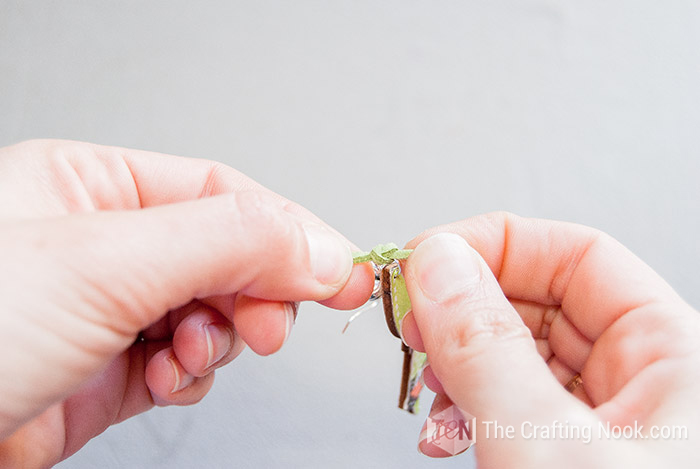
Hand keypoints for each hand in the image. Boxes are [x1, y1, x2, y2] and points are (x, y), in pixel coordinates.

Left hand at [0, 140, 372, 465]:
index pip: (222, 194)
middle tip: (271, 323)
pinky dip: (194, 373)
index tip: (339, 270)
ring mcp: (110, 309)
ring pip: (212, 312)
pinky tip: (169, 378)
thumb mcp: (103, 262)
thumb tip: (321, 248)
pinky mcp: (110, 370)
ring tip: (192, 354)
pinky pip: (186, 360)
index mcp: (92, 186)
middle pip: (226, 254)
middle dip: (255, 292)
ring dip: (219, 338)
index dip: (288, 229)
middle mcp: (104, 243)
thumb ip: (227, 243)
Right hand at [400, 213, 699, 465]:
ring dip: (457, 366)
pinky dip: (468, 410)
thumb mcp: (550, 445)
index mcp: (675, 359)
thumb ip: (488, 349)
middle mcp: (644, 385)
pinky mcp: (573, 456)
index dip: (496, 244)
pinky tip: (445, 431)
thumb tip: (439, 264)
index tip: (428, 258)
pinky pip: (513, 407)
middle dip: (464, 311)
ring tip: (430, 389)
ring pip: (518, 356)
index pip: (580, 255)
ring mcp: (608, 425)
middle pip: (540, 303)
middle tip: (415, 322)